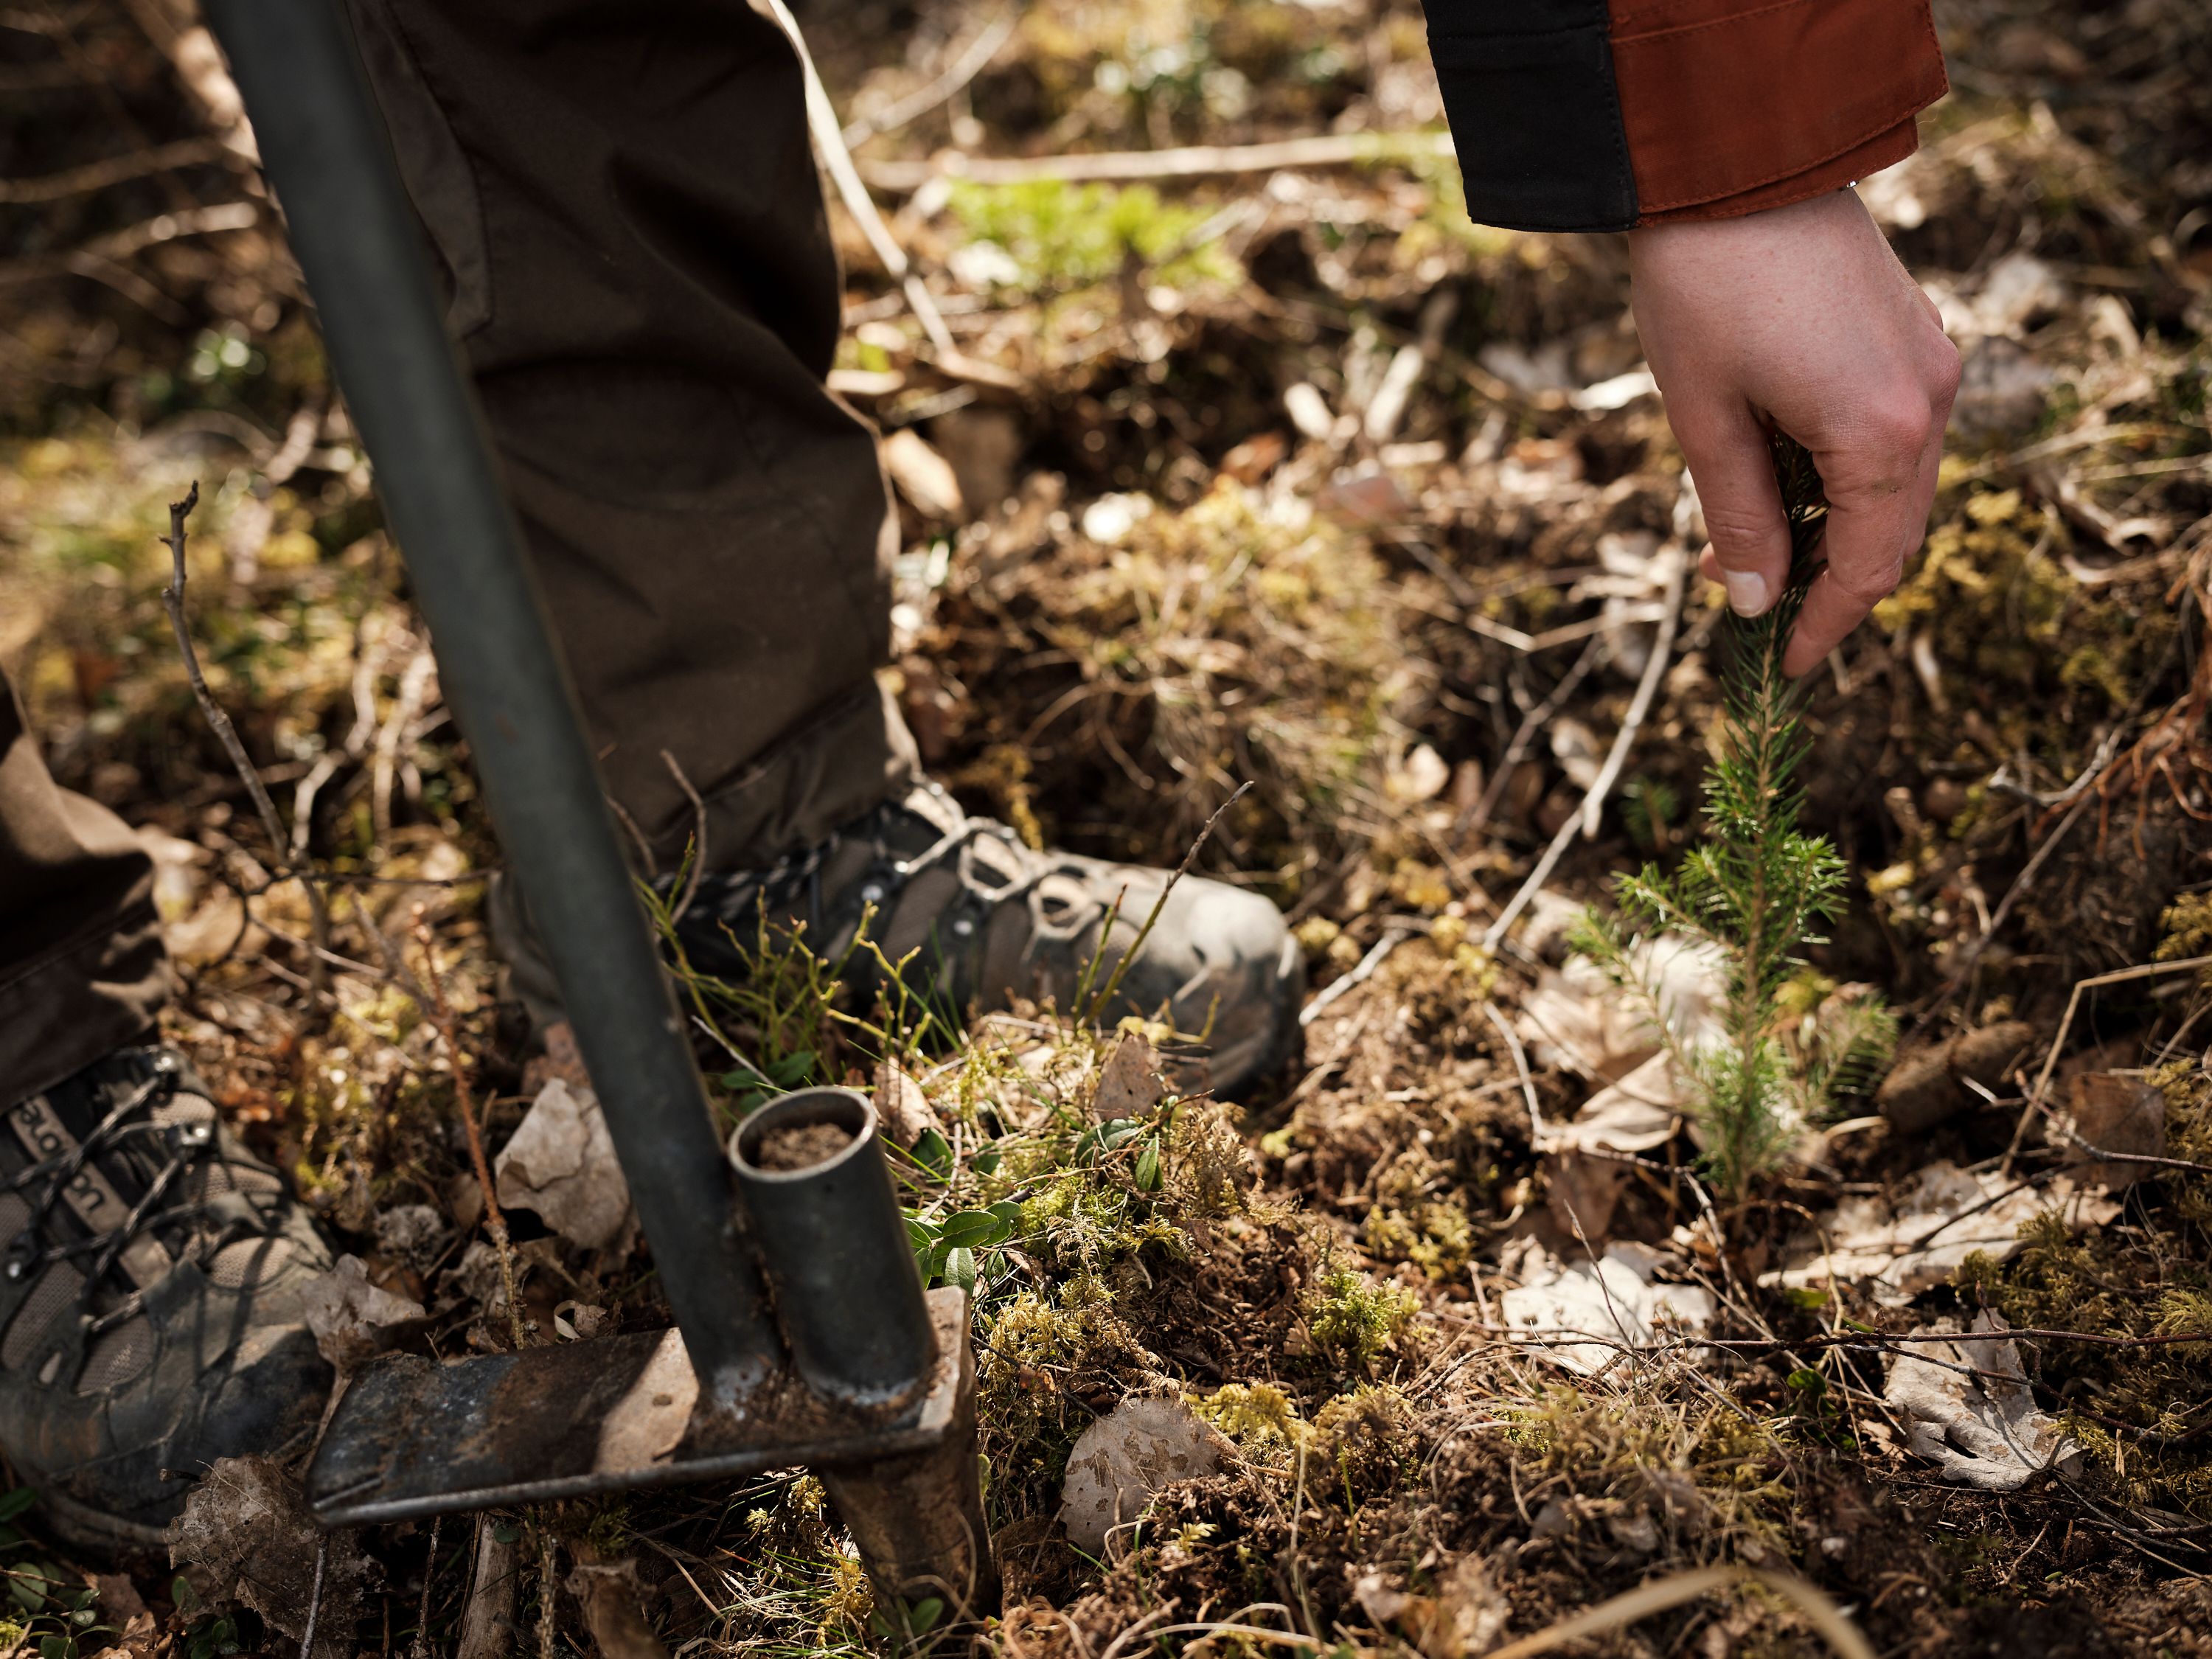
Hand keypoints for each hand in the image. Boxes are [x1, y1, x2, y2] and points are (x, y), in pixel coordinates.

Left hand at [1629, 189, 1960, 676]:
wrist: (1736, 166)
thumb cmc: (1703, 289)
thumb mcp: (1706, 419)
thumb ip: (1738, 517)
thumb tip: (1756, 601)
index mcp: (1880, 433)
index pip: (1868, 568)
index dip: (1827, 626)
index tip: (1785, 667)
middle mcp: (1927, 402)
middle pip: (1894, 533)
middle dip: (1829, 584)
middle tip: (1758, 610)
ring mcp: (1930, 363)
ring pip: (1898, 488)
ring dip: (1835, 529)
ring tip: (1754, 547)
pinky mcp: (1914, 336)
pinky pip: (1894, 436)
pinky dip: (1847, 477)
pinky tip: (1783, 481)